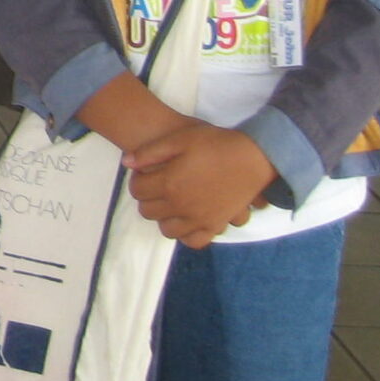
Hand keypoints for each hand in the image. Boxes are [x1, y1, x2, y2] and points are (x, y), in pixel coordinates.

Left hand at [126, 123, 274, 248]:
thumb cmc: (215, 144)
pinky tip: (188, 218)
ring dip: (164, 216)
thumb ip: (149, 152)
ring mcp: (199, 219)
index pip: (137, 191)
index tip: (146, 173)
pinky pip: (194, 241)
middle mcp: (181, 206)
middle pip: (148, 211)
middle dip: (148, 198)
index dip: (138, 180)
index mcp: (169, 184)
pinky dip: (187, 233)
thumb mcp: (179, 139)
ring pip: (167, 229)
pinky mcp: (215, 226)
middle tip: (158, 185)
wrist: (253, 157)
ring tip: (173, 200)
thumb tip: (126, 163)